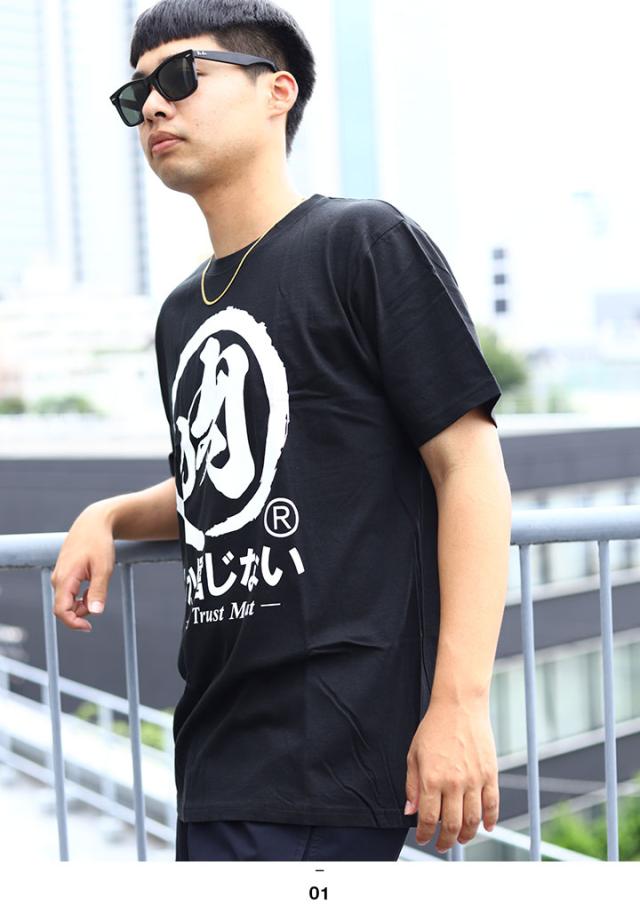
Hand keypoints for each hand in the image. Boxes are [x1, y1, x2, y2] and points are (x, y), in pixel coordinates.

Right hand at [50, 502, 115, 631]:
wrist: (93, 523)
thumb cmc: (99, 543)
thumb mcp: (104, 568)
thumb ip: (98, 591)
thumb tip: (96, 612)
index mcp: (65, 579)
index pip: (61, 611)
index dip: (73, 623)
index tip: (89, 627)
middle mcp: (58, 579)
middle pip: (64, 608)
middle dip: (81, 611)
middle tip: (99, 598)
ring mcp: (60, 576)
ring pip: (68, 601)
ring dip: (83, 603)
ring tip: (98, 585)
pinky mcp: (64, 574)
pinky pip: (70, 593)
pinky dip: (82, 595)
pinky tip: (92, 584)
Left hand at [404, 697, 498, 851]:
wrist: (459, 706)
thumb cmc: (434, 727)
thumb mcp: (413, 754)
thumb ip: (412, 786)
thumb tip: (411, 812)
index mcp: (432, 778)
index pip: (429, 819)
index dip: (425, 834)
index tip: (423, 838)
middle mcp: (454, 782)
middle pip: (452, 825)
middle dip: (446, 841)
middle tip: (442, 845)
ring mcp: (474, 779)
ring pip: (474, 820)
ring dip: (467, 835)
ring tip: (461, 838)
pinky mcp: (490, 773)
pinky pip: (493, 804)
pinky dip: (490, 820)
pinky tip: (485, 826)